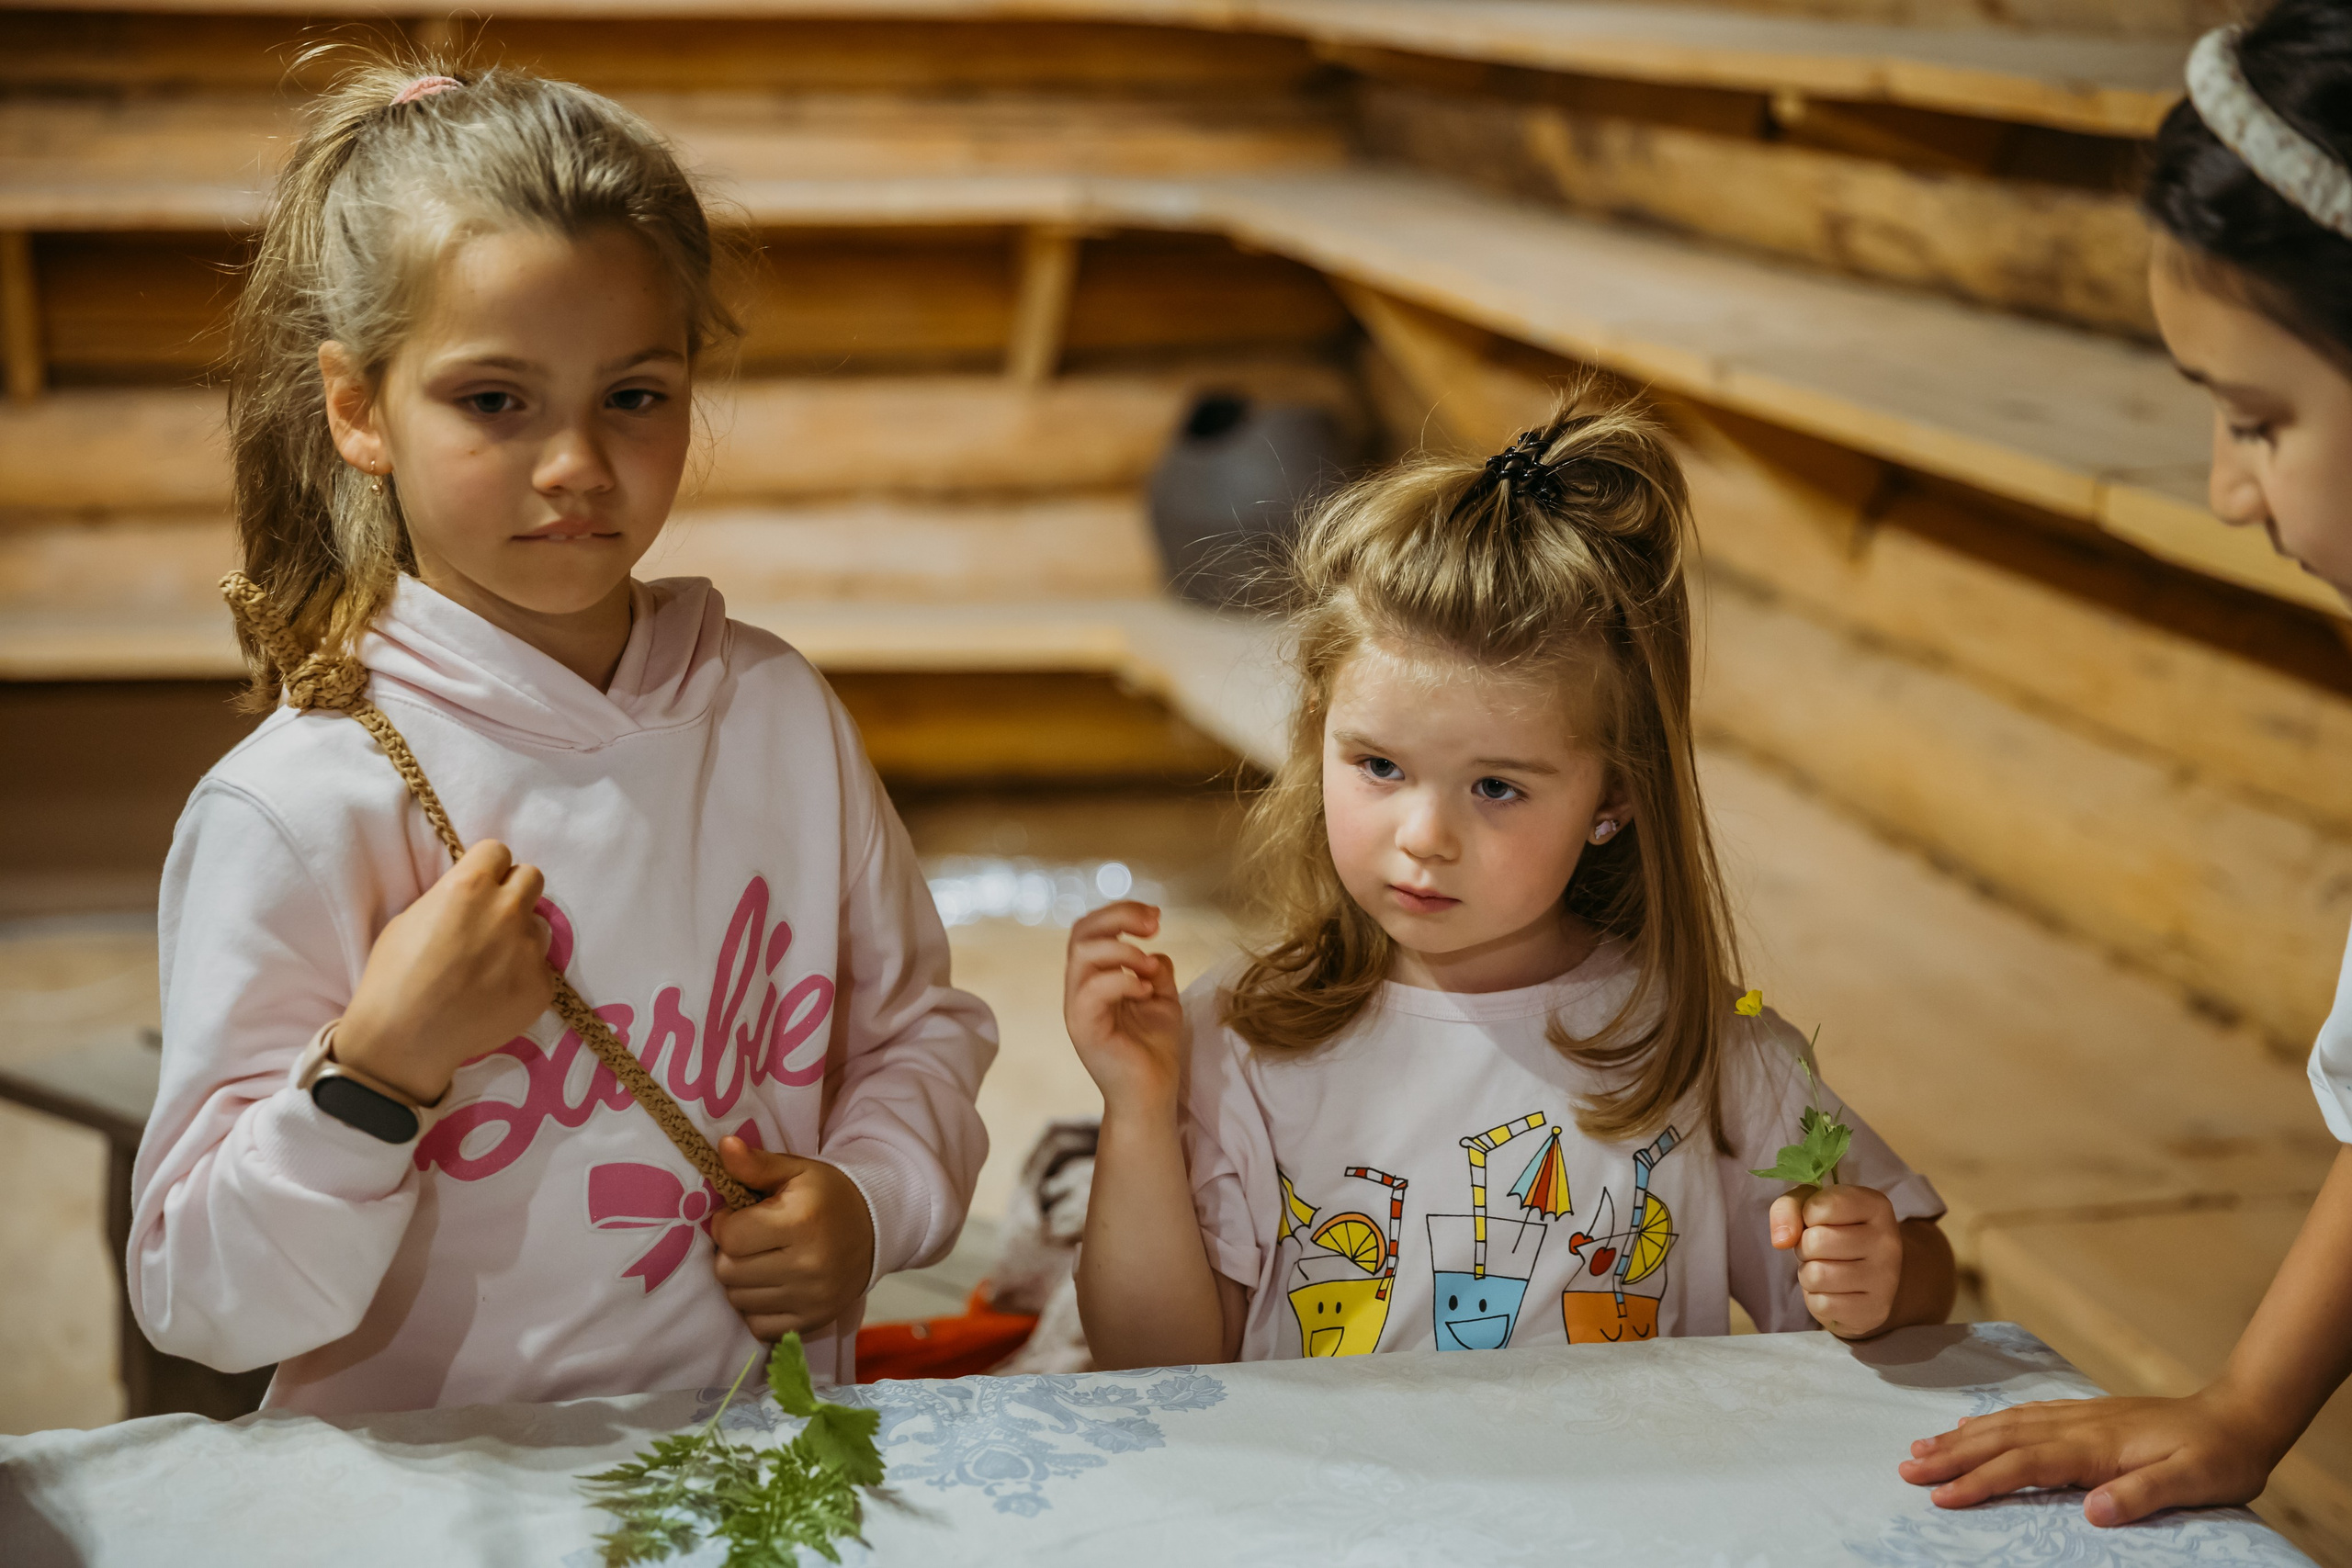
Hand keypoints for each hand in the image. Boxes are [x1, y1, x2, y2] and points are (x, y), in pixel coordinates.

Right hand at [336, 840, 554, 1104]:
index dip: (487, 868)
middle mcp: (507, 910)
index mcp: (470, 886)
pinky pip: (540, 968)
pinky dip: (522, 976)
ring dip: (521, 936)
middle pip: (531, 878)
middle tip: (492, 918)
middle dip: (513, 891)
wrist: (405, 1038)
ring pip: (539, 926)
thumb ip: (451, 899)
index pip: (498, 851)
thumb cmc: (394, 977)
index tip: (478, 886)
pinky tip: (494, 995)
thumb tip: (472, 897)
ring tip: (490, 965)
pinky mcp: (542, 985)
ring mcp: (529, 949)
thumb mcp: (409, 919)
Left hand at [710, 1137, 876, 1340]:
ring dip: (741, 1281)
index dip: (725, 1224)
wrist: (875, 1229)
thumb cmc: (827, 1196)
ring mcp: (811, 1298)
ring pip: (738, 1300)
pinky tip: (771, 1286)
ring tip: (761, 1261)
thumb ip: (756, 1164)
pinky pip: (759, 1325)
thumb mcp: (796, 1171)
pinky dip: (756, 1308)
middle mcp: (807, 1264)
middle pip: (728, 1272)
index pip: (731, 1237)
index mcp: (801, 1221)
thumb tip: (723, 1147)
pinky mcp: (813, 1321)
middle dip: (730, 1253)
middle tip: (749, 1240)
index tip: (738, 1216)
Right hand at [1064, 901, 1184, 1117]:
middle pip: (1081, 932)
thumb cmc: (1154, 1051)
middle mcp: (1079, 990)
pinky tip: (1147, 992)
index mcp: (1093, 980)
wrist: (1152, 1095)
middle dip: (1119, 917)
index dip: (1120, 913)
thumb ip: (1155, 972)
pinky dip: (1123, 980)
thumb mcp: (1162, 1001)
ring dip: (1123, 950)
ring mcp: (1077, 1009)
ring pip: (1082, 954)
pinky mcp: (1083, 1029)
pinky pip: (1092, 989)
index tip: (1156, 917)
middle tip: (1155, 924)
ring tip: (1150, 968)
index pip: (1091, 930)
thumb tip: (1156, 951)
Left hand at [1770, 1182, 1901, 1337]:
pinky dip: (1816, 1299)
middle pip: (1816, 1242)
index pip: (1822, 1206)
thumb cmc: (1835, 1232)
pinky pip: (1822, 1305)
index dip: (1807, 1216)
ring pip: (1816, 1275)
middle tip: (1819, 1250)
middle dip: (1804, 1247)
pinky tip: (1833, 1291)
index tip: (1819, 1222)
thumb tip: (1781, 1240)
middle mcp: (1888, 1241)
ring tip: (1824, 1268)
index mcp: (1876, 1206)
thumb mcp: (1810, 1207)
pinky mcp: (1876, 1310)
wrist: (1868, 1275)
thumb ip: (1789, 1208)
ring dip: (1807, 1274)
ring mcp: (1886, 1278)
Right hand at [1899, 1387, 2284, 1523]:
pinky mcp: (2084, 1416)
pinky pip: (2023, 1416)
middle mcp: (2077, 1426)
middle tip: (1907, 1470)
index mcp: (2096, 1446)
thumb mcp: (2192, 1483)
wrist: (2237, 1417)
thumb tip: (2091, 1509)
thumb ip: (2142, 1494)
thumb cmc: (2217, 1458)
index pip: (2024, 1464)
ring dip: (1961, 1438)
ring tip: (1921, 1449)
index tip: (1942, 1497)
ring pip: (2006, 1425)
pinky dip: (1989, 1422)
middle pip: (2001, 1440)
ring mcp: (2077, 1417)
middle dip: (1951, 1456)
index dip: (1980, 1481)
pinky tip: (1971, 1427)